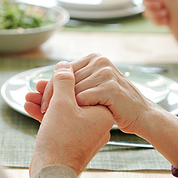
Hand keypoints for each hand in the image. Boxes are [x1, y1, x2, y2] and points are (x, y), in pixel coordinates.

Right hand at [24, 61, 113, 176]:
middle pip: (73, 98)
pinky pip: (61, 122)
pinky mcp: (72, 142)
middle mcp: (98, 123)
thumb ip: (64, 81)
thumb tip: (65, 65)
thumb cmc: (60, 139)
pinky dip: (47, 115)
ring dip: (45, 102)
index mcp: (103, 113)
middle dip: (51, 92)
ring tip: (29, 96)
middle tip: (37, 86)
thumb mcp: (61, 103)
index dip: (65, 81)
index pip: (85, 87)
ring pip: (64, 110)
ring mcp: (85, 134)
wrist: (52, 176)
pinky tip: (29, 106)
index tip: (50, 79)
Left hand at [35, 54, 153, 136]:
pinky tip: (77, 119)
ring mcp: (106, 72)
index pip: (63, 70)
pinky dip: (78, 109)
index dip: (49, 87)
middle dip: (52, 97)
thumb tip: (37, 84)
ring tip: (55, 118)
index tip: (36, 102)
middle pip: (66, 79)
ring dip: (63, 105)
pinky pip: (84, 98)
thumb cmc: (112, 104)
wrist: (140, 115)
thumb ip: (69, 85)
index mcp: (94, 57)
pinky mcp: (110, 87)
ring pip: (73, 90)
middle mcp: (100, 60)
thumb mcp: (89, 89)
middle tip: (41, 112)